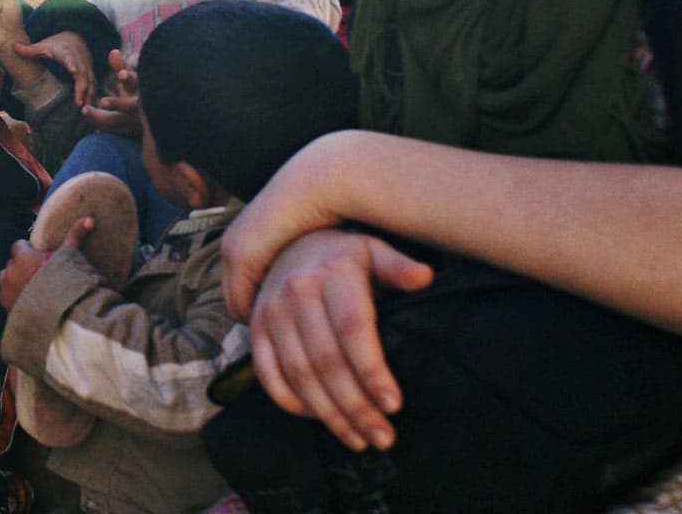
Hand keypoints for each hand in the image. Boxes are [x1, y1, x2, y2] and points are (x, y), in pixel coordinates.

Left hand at [0, 216, 92, 309]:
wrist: (60, 311)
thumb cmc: (64, 280)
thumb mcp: (69, 256)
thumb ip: (75, 236)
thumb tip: (89, 219)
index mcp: (23, 256)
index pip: (18, 246)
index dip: (28, 250)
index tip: (38, 257)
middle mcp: (10, 271)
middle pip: (11, 263)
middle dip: (20, 266)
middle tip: (36, 273)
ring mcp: (6, 288)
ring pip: (5, 279)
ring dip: (13, 281)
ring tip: (29, 287)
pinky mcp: (6, 304)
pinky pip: (4, 296)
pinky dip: (12, 296)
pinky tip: (25, 300)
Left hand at [13, 32, 96, 105]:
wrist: (74, 38)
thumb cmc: (56, 44)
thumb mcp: (43, 45)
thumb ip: (29, 50)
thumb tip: (13, 46)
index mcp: (66, 53)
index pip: (69, 58)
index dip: (71, 64)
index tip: (72, 71)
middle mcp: (79, 60)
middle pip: (82, 74)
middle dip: (82, 88)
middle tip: (79, 103)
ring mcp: (86, 67)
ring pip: (90, 81)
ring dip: (90, 95)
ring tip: (86, 109)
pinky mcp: (90, 73)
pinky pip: (94, 85)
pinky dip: (94, 96)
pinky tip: (92, 108)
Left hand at [81, 49, 140, 135]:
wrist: (147, 118)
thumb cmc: (135, 93)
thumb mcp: (130, 80)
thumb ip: (120, 67)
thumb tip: (113, 51)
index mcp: (141, 89)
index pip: (137, 82)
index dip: (129, 78)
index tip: (121, 74)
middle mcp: (141, 106)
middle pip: (128, 106)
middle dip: (114, 103)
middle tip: (100, 100)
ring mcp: (136, 121)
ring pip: (117, 120)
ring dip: (99, 116)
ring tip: (85, 109)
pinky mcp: (129, 133)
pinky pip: (113, 130)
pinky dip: (101, 125)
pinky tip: (90, 119)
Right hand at [240, 228, 432, 451]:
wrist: (288, 244)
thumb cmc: (341, 256)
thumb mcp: (373, 250)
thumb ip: (397, 266)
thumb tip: (425, 276)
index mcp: (332, 274)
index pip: (352, 329)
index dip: (372, 370)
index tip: (393, 404)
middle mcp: (296, 293)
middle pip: (327, 361)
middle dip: (356, 406)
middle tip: (382, 436)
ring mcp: (271, 313)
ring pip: (299, 375)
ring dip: (329, 415)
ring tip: (359, 439)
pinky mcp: (256, 331)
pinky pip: (269, 376)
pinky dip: (293, 404)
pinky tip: (321, 420)